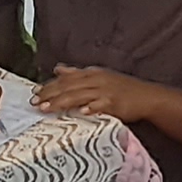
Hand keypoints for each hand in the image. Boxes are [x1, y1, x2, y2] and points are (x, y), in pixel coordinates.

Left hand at [36, 64, 151, 121]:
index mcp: (92, 73)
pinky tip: (80, 112)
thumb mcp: (98, 76)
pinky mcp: (115, 102)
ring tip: (47, 108)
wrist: (147, 96)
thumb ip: (77, 74)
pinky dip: (90, 108)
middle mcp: (96, 79)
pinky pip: (100, 105)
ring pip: (78, 95)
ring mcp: (105, 91)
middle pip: (68, 86)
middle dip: (50, 94)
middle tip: (34, 103)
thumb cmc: (122, 88)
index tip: (34, 93)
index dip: (49, 86)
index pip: (65, 79)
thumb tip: (58, 69)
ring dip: (61, 102)